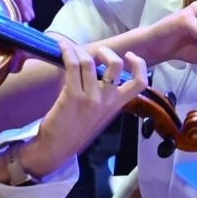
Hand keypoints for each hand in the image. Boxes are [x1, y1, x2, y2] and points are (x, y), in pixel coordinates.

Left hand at [18, 41, 145, 174]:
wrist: (57, 149)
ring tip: (71, 49)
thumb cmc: (76, 131)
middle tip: (95, 53)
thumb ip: (104, 96)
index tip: (129, 56)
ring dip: (80, 51)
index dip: (139, 65)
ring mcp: (91, 98)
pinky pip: (73, 66)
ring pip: (90, 62)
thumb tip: (98, 71)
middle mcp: (108, 101)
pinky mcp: (73, 96)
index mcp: (117, 105)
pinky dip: (68, 53)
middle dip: (106, 52)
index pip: (140, 83)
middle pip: (116, 65)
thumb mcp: (99, 115)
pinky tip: (62, 48)